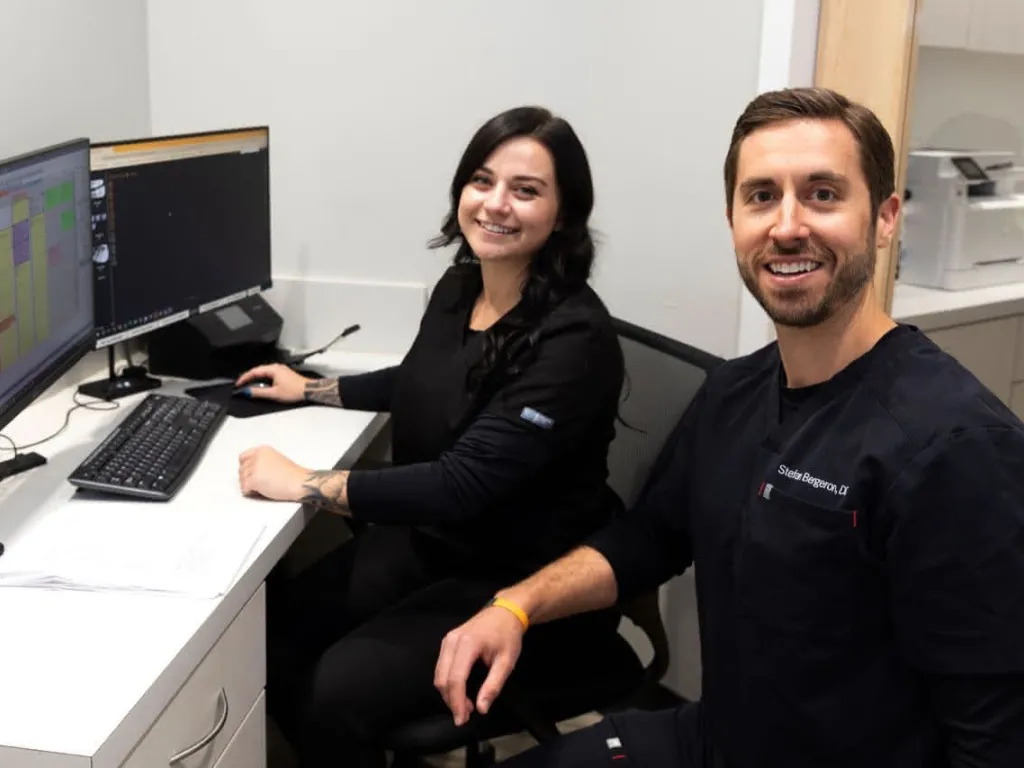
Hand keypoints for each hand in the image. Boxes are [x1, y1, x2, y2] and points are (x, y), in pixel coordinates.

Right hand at [234, 364, 310, 402]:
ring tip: (249, 385)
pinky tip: (261, 384)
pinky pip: (269, 374)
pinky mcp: (283, 374)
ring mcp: (280, 370)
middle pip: (258, 371)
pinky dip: (262, 379)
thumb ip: (259, 392)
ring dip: (255, 378)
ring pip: (263, 372)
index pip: (254, 371)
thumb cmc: (295, 390)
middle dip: (248, 377)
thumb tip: (248, 392)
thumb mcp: (274, 393)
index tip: (238, 384)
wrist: (309, 390)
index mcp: (273, 369)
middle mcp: (276, 367)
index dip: (244, 378)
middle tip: (241, 384)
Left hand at [238, 445, 307, 500]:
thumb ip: (262, 461)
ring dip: (248, 485)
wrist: (299, 482)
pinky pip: (244, 488)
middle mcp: (257, 456)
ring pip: (241, 479)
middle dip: (246, 477)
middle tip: (256, 483)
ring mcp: (255, 467)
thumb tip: (252, 469)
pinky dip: (249, 492)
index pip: (243, 457)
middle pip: (241, 469)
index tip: (247, 472)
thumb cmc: (292, 474)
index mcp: (263, 450)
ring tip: (260, 487)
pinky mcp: (254, 479)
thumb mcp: (276, 459)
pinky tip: (258, 491)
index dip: (245, 467)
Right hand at [435, 604, 525, 725]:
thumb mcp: (507, 662)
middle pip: (442, 678)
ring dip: (449, 694)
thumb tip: (481, 708)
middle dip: (451, 701)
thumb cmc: (508, 635)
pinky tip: (461, 691)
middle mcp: (453, 641)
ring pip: (439, 674)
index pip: (455, 679)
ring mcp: (448, 640)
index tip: (462, 720)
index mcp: (468, 644)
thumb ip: (493, 686)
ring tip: (466, 706)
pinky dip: (448, 683)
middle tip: (465, 716)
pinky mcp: (447, 642)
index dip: (457, 702)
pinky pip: (441, 667)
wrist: (505, 612)